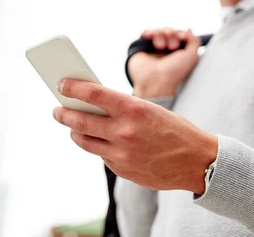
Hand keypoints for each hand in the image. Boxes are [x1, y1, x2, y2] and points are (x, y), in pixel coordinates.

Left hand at [53, 78, 217, 194]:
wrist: (197, 162)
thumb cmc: (173, 129)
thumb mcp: (149, 109)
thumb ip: (121, 107)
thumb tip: (90, 102)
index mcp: (133, 109)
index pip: (93, 93)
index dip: (72, 87)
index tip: (61, 84)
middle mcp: (124, 132)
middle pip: (80, 120)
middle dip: (63, 113)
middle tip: (56, 109)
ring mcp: (121, 154)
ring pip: (84, 140)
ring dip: (74, 131)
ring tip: (71, 125)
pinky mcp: (121, 170)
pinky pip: (101, 154)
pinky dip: (98, 145)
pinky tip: (99, 140)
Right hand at [128, 28, 201, 97]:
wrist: (155, 81)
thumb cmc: (175, 72)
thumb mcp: (192, 57)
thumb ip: (194, 41)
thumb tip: (188, 30)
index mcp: (179, 53)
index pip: (180, 35)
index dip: (181, 34)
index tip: (181, 38)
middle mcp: (167, 50)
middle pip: (170, 31)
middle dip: (171, 35)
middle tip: (171, 47)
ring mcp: (154, 48)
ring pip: (159, 31)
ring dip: (161, 35)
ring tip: (159, 46)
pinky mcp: (142, 48)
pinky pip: (146, 33)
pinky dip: (149, 32)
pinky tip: (149, 36)